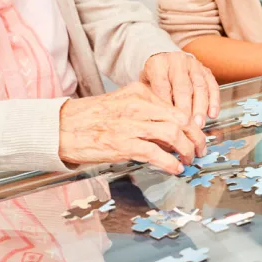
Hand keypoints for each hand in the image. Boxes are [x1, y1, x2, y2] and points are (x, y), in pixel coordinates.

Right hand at [58, 83, 206, 174]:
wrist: (61, 127)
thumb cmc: (93, 118)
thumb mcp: (123, 105)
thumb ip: (148, 112)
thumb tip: (174, 130)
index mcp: (140, 93)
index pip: (177, 106)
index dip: (194, 124)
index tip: (199, 135)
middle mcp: (138, 106)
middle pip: (181, 119)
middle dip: (197, 137)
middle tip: (201, 149)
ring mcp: (131, 125)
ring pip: (173, 134)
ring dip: (187, 150)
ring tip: (189, 160)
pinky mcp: (123, 144)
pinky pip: (155, 153)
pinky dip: (170, 162)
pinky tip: (175, 168)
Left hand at [140, 51, 220, 127]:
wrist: (165, 60)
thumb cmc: (153, 77)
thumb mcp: (145, 84)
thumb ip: (151, 99)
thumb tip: (158, 120)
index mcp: (159, 63)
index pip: (162, 85)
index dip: (166, 104)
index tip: (169, 120)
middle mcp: (177, 61)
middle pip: (183, 86)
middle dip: (185, 108)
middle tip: (186, 125)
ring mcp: (194, 65)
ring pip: (200, 87)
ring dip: (201, 107)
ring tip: (199, 124)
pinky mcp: (206, 70)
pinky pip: (213, 86)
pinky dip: (214, 101)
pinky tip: (213, 114)